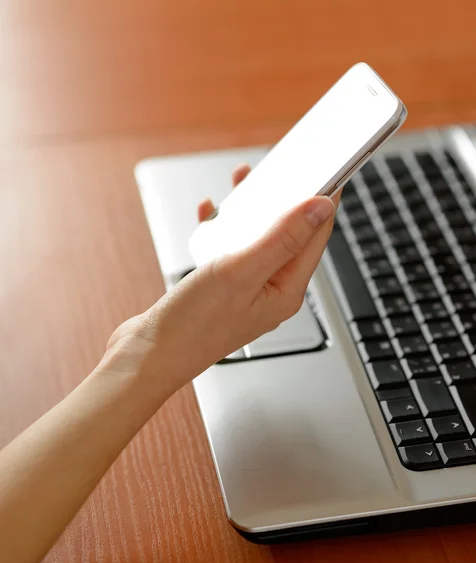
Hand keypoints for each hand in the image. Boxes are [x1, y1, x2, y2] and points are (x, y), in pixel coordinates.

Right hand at [102, 165, 339, 396]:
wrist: (149, 354)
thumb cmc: (194, 325)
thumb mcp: (242, 272)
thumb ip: (283, 238)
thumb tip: (320, 208)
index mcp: (286, 291)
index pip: (316, 237)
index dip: (323, 201)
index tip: (327, 169)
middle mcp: (270, 290)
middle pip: (289, 235)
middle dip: (284, 199)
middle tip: (282, 168)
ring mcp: (246, 288)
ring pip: (258, 238)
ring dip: (252, 210)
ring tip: (244, 182)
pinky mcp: (223, 287)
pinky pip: (231, 248)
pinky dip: (222, 228)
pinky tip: (210, 215)